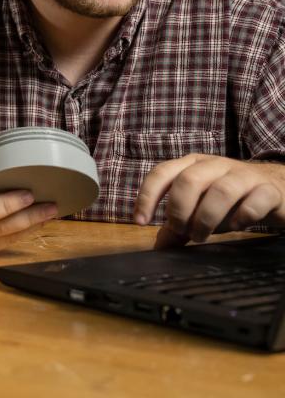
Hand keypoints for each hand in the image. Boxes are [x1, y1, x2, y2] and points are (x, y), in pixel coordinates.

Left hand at [134, 154, 284, 247]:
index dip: (148, 196)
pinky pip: (254, 200)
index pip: (163, 173)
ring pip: (220, 190)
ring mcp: (243, 175)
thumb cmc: (233, 198)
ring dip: (206, 217)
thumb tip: (159, 246)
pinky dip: (241, 216)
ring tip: (202, 236)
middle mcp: (215, 165)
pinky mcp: (268, 190)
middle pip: (189, 179)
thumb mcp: (201, 207)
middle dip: (179, 209)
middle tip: (182, 232)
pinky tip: (236, 227)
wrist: (278, 188)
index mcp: (193, 165)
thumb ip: (180, 224)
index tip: (140, 221)